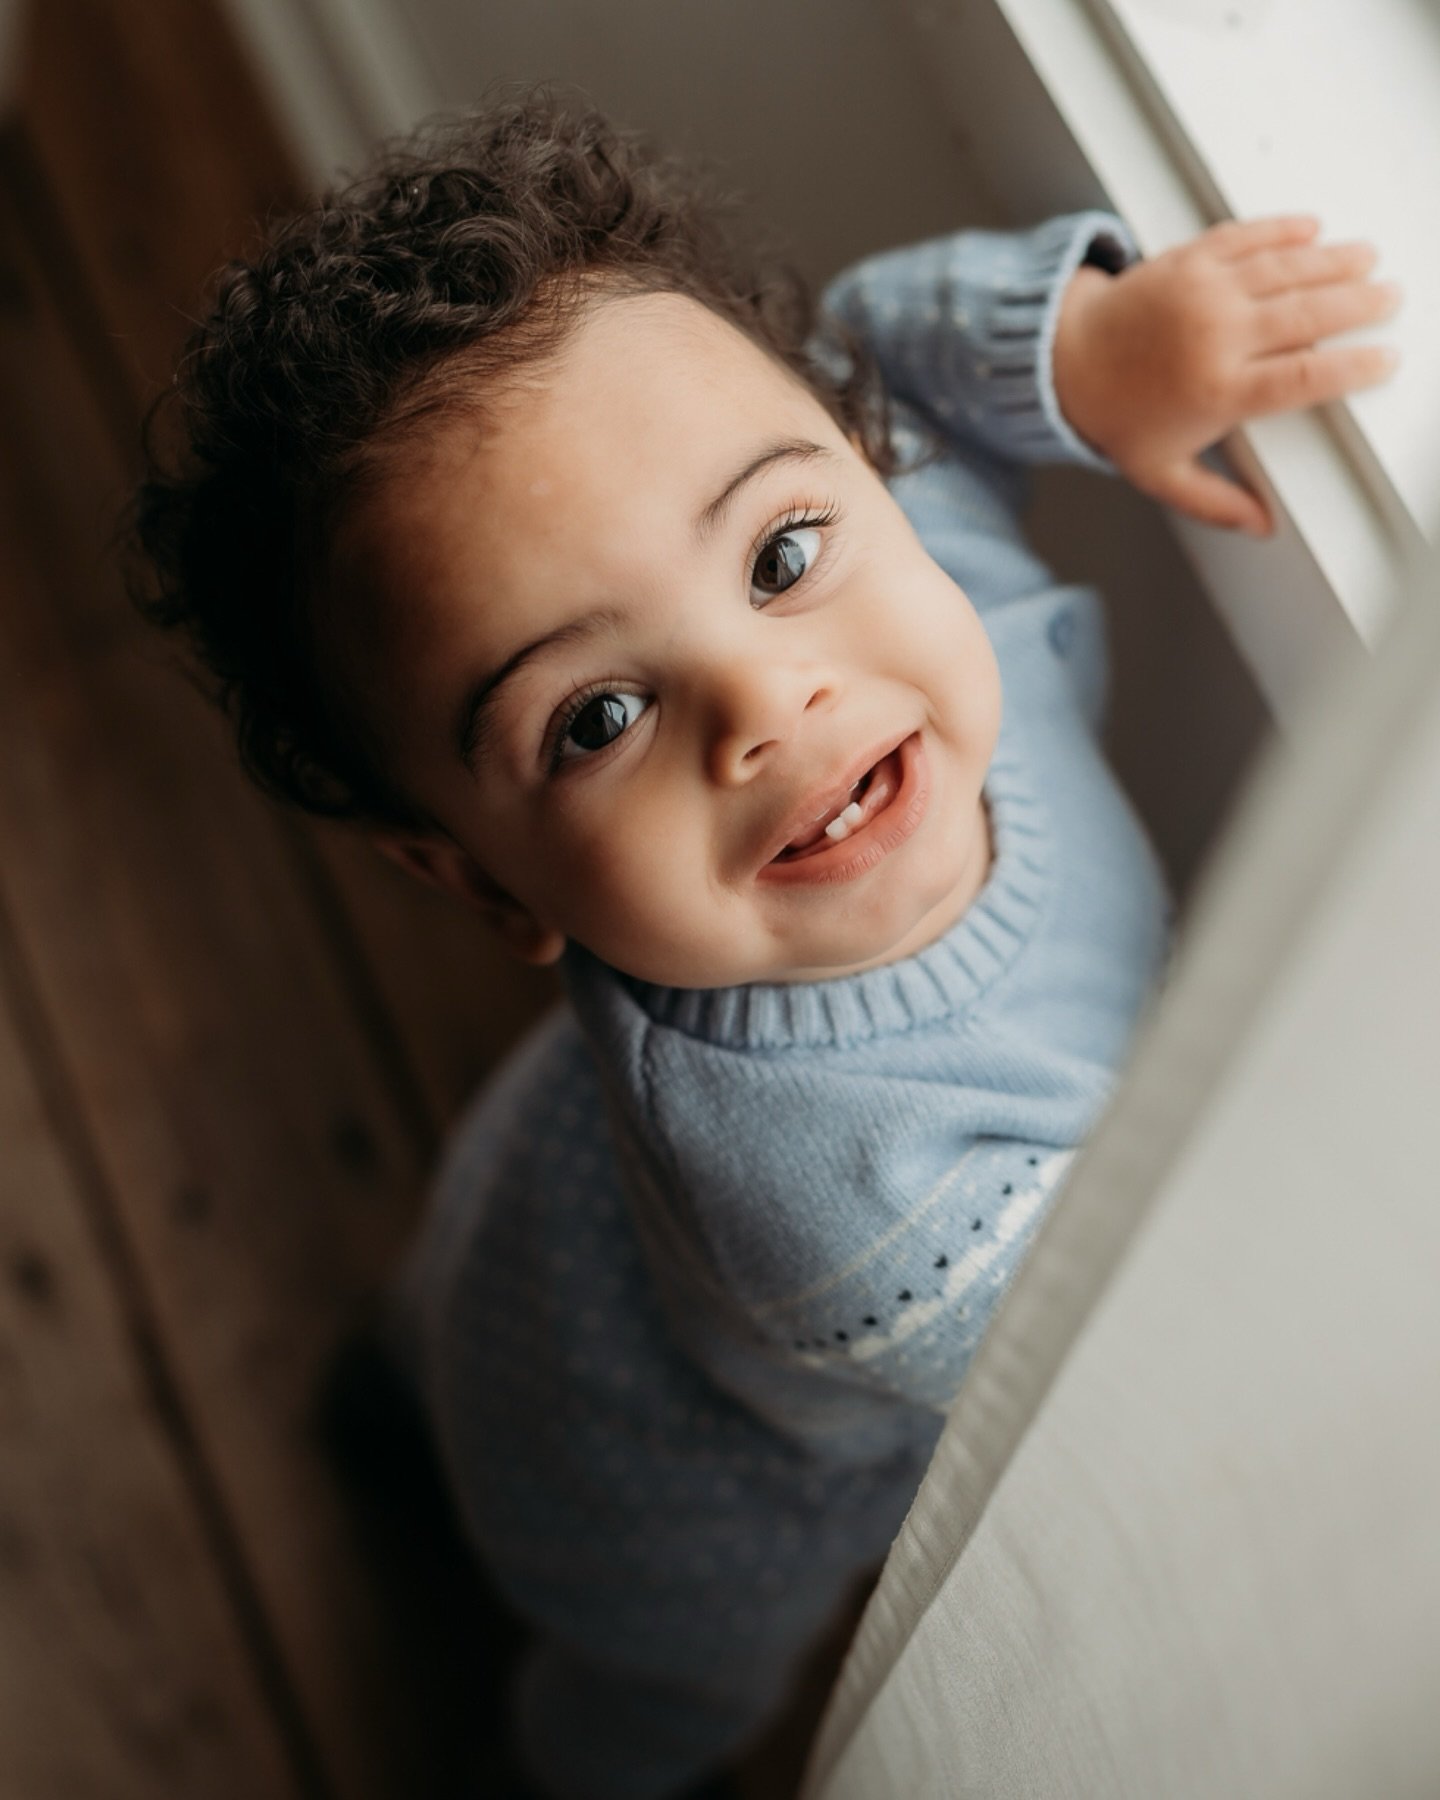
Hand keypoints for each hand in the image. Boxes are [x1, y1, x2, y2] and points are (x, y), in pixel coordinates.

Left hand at [1052, 215, 1401, 535]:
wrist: (1064, 360)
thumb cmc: (1114, 415)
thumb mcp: (1161, 473)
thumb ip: (1215, 502)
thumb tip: (1262, 526)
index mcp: (1218, 391)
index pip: (1303, 377)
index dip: (1352, 367)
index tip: (1383, 360)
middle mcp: (1216, 336)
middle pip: (1307, 314)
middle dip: (1357, 304)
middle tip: (1388, 299)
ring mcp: (1204, 292)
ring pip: (1285, 268)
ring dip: (1333, 261)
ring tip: (1367, 259)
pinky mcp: (1189, 260)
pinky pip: (1246, 238)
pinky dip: (1282, 231)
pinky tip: (1311, 228)